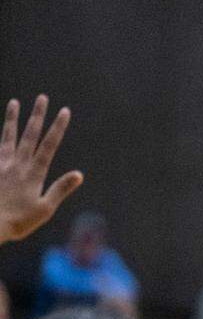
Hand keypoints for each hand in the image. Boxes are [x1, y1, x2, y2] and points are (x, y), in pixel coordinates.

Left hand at [0, 95, 82, 244]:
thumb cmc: (18, 221)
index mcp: (33, 173)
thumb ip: (60, 189)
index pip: (48, 145)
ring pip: (8, 137)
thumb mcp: (44, 209)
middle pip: (29, 135)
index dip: (57, 127)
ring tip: (15, 103)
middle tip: (42, 98)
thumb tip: (79, 174)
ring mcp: (1, 165)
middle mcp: (16, 164)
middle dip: (37, 115)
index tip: (64, 111)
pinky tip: (1, 131)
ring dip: (13, 119)